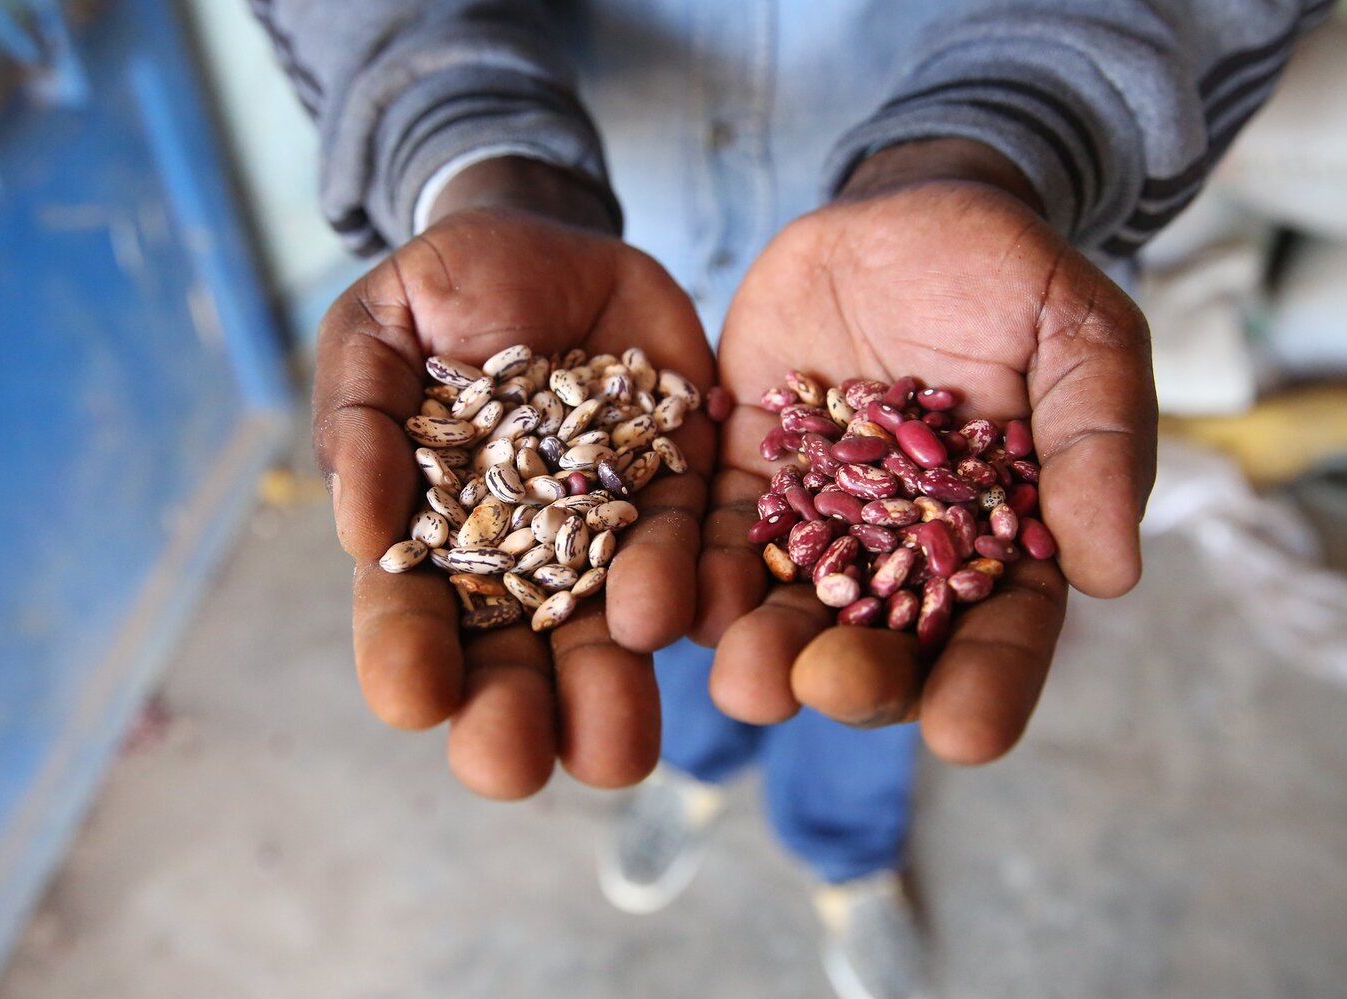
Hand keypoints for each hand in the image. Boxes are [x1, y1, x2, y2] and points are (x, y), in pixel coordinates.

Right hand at [314, 160, 715, 798]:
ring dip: (609, 691)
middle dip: (512, 714)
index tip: (413, 700)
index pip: (412, 611)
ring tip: (613, 752)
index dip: (407, 657)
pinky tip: (687, 622)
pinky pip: (691, 547)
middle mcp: (523, 555)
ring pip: (608, 629)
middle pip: (514, 653)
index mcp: (435, 533)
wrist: (552, 243)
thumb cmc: (442, 293)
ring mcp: (607, 530)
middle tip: (512, 766)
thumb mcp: (375, 331)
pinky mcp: (681, 491)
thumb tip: (360, 531)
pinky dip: (688, 587)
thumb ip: (359, 416)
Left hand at [695, 140, 1155, 763]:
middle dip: (858, 677)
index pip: (1002, 630)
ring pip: (787, 608)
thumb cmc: (1007, 276)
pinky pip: (714, 537)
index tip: (966, 734)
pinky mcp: (742, 478)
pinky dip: (696, 574)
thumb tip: (1113, 575)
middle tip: (830, 689)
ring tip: (746, 682)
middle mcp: (901, 553)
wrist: (898, 217)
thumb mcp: (1077, 334)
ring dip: (764, 651)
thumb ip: (1096, 440)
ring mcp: (814, 521)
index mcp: (999, 538)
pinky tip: (678, 605)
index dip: (988, 684)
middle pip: (883, 640)